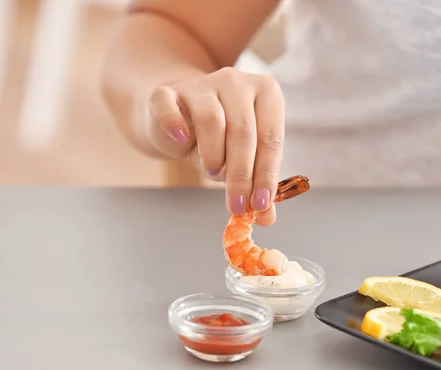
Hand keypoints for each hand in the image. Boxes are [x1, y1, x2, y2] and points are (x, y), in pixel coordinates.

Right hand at [147, 67, 284, 225]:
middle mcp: (237, 81)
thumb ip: (258, 185)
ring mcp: (201, 83)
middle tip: (237, 204)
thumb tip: (266, 217)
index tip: (261, 204)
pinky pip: (169, 109)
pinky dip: (175, 126)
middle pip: (243, 131)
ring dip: (213, 155)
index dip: (267, 174)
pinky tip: (182, 140)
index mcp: (266, 93)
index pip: (271, 137)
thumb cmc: (219, 139)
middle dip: (241, 175)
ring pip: (212, 121)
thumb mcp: (243, 160)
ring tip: (212, 169)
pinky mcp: (168, 92)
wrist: (177, 118)